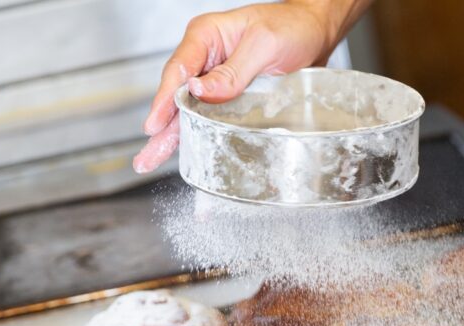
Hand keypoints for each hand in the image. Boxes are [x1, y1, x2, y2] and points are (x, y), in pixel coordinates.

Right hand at [134, 0, 370, 173]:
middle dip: (161, 127)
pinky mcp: (232, 94)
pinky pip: (211, 115)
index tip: (154, 126)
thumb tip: (199, 90)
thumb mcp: (263, 46)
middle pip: (176, 95)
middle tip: (146, 157)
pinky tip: (189, 151)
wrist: (318, 32)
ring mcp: (217, 77)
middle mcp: (207, 57)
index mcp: (207, 36)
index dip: (163, 102)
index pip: (178, 71)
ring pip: (189, 109)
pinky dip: (199, 133)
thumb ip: (232, 71)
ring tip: (152, 160)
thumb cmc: (292, 27)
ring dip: (173, 135)